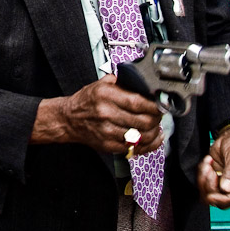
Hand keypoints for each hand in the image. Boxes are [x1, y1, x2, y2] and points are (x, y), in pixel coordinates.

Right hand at [31, 75, 162, 152]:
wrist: (68, 119)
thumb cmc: (86, 101)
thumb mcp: (100, 84)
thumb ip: (121, 82)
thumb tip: (143, 84)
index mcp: (105, 95)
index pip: (137, 102)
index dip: (154, 105)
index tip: (161, 104)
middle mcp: (106, 113)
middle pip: (143, 121)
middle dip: (157, 119)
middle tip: (160, 115)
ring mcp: (107, 131)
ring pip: (142, 136)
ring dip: (154, 132)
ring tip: (157, 126)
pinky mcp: (108, 145)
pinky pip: (134, 148)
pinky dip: (147, 144)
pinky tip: (152, 138)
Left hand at [197, 126, 229, 208]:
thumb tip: (226, 189)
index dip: (222, 199)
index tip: (210, 196)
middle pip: (222, 199)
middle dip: (211, 187)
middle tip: (208, 169)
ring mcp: (227, 183)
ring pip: (212, 193)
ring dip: (205, 179)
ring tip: (207, 163)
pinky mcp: (217, 179)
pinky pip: (206, 184)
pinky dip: (202, 175)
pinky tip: (207, 162)